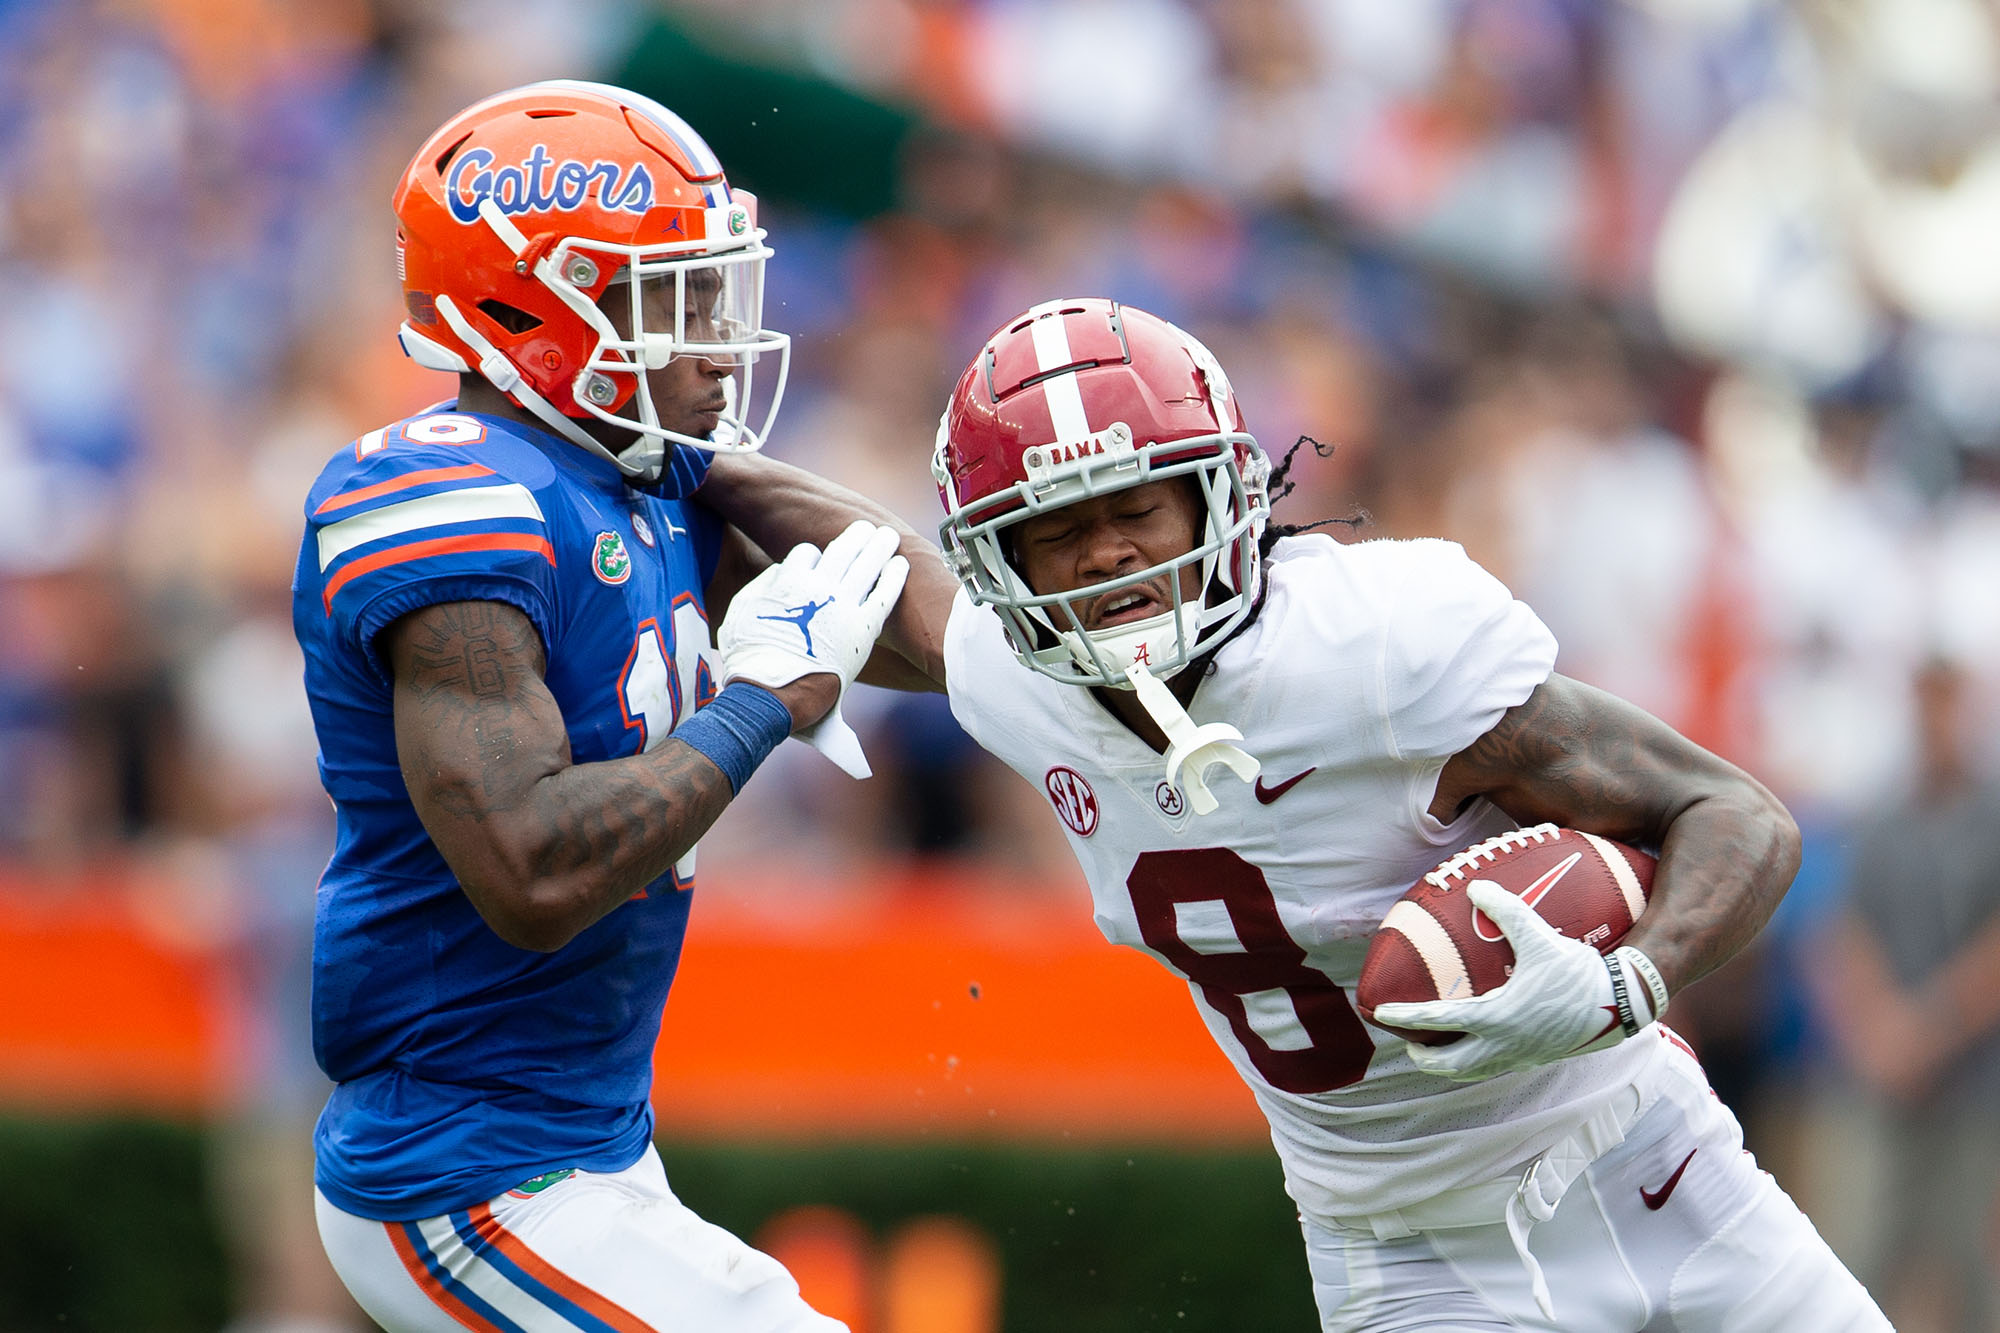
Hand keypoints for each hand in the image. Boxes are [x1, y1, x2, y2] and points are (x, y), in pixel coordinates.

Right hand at [717, 521, 908, 776]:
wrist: (773, 694)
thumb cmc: (749, 659)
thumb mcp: (739, 614)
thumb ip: (761, 587)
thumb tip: (780, 571)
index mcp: (787, 580)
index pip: (806, 553)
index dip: (812, 558)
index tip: (817, 564)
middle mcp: (818, 587)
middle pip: (841, 550)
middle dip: (855, 537)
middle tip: (866, 527)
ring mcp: (843, 606)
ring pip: (865, 565)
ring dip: (878, 547)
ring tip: (888, 536)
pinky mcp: (863, 629)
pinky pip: (883, 596)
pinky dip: (893, 578)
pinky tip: (900, 565)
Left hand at [1372, 882, 1631, 1081]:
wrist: (1623, 1005)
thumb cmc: (1579, 973)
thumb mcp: (1540, 937)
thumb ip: (1506, 910)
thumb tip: (1475, 887)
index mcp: (1498, 1019)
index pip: (1439, 1020)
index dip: (1406, 1016)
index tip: (1380, 1013)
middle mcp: (1505, 1046)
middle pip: (1449, 1064)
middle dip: (1423, 1057)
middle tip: (1406, 1041)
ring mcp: (1521, 1057)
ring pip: (1472, 1071)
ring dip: (1448, 1064)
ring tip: (1435, 1047)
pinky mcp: (1537, 1058)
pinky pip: (1495, 1066)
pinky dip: (1476, 1060)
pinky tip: (1478, 1043)